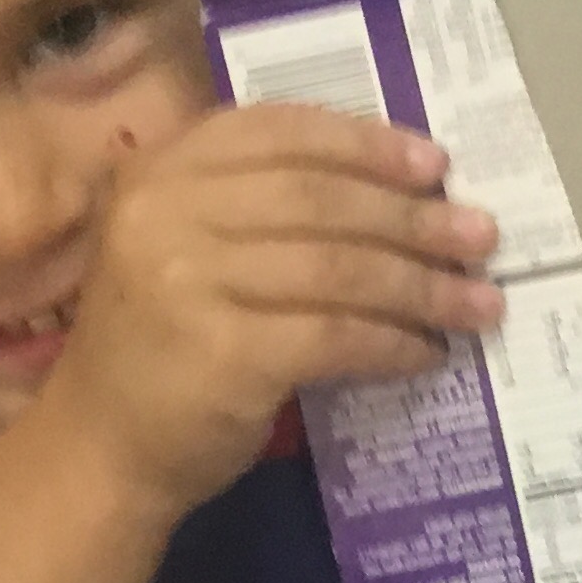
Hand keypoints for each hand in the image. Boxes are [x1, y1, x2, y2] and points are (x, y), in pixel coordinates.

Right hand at [40, 101, 503, 517]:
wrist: (99, 450)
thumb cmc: (158, 346)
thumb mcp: (185, 246)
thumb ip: (257, 207)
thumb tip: (402, 193)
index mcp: (159, 171)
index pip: (280, 132)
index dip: (365, 143)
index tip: (434, 165)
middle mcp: (164, 214)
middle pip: (321, 199)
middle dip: (414, 218)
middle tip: (482, 236)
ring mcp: (187, 282)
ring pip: (339, 268)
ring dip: (423, 286)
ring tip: (481, 302)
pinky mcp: (224, 353)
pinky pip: (336, 335)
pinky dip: (393, 342)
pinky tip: (427, 354)